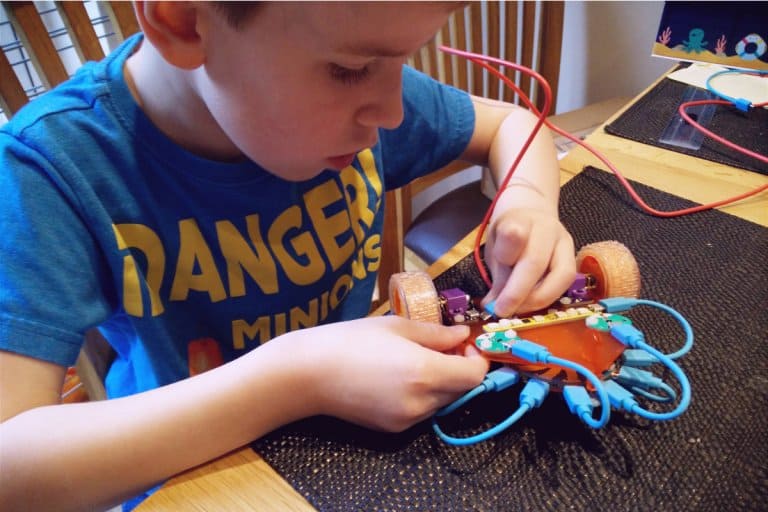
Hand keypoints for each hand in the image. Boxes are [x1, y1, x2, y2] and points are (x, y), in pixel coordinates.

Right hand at [287, 316, 488, 431]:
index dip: (477, 359)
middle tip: (442, 347)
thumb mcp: (396, 326)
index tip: (464, 344)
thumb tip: (462, 336)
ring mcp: (407, 419)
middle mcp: (421, 402)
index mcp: (425, 373)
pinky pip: (422, 411)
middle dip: (460, 369)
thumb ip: (436, 334)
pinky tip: (399, 377)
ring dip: (442, 383)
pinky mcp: (393, 429)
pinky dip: (423, 395)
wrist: (308, 374)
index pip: (475, 375)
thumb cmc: (350, 340)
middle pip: (462, 390)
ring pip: (442, 402)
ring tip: (417, 360)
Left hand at [481, 206, 575, 315]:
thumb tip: (492, 307)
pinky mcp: (574, 257)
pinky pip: (566, 282)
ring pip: (561, 274)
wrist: (532, 216)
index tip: (493, 279)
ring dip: (538, 298)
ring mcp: (565, 242)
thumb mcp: (495, 251)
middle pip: (536, 261)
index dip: (505, 258)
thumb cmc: (509, 237)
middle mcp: (546, 228)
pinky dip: (548, 296)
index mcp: (518, 220)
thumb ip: (497, 278)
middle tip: (503, 310)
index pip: (512, 235)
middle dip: (518, 292)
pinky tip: (533, 302)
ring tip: (519, 308)